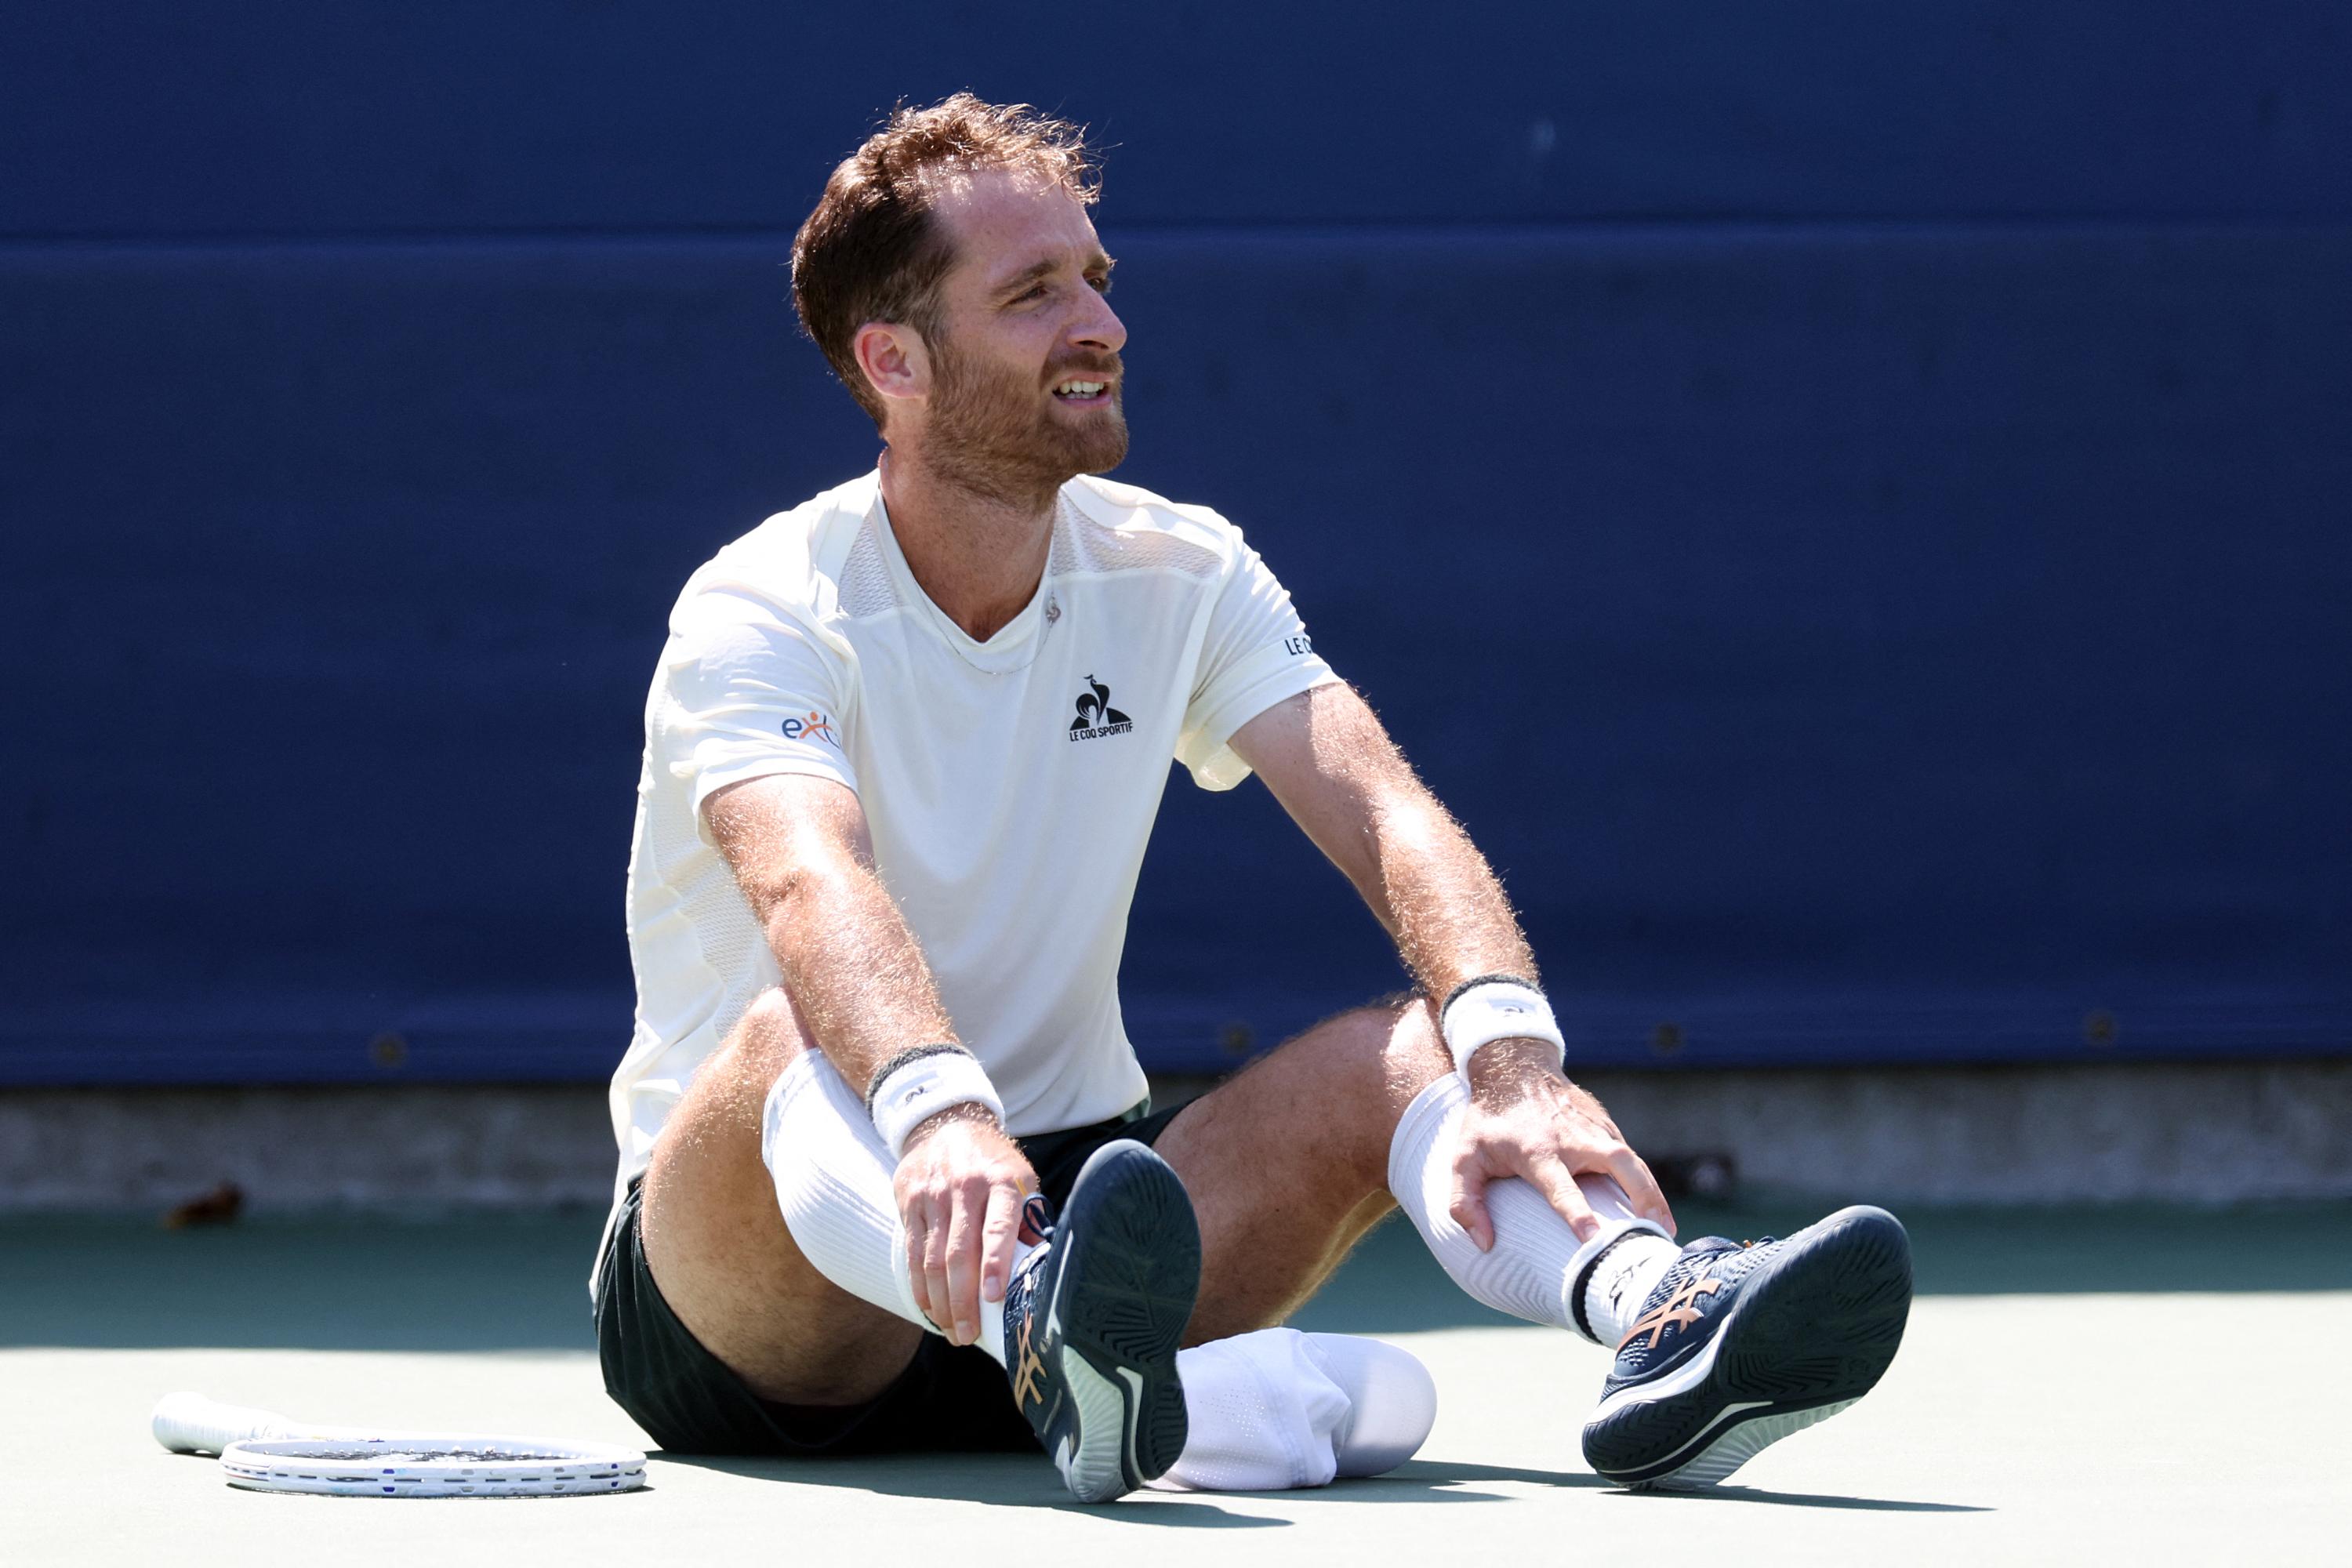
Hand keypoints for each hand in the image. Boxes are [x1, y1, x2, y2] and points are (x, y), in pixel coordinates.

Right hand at [893, 1104, 1037, 1345]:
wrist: (947, 1124)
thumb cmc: (995, 1165)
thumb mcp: (1022, 1181)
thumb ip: (1027, 1223)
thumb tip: (1037, 1273)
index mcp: (1003, 1181)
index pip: (998, 1226)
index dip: (995, 1264)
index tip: (993, 1299)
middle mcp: (965, 1186)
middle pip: (959, 1252)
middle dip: (963, 1301)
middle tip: (968, 1336)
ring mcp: (933, 1194)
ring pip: (932, 1259)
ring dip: (940, 1302)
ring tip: (952, 1331)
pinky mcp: (909, 1202)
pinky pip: (913, 1253)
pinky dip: (920, 1286)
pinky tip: (930, 1308)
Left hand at [1448, 1038, 1676, 1249]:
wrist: (1513, 1067)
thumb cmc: (1488, 1121)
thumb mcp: (1463, 1157)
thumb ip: (1464, 1202)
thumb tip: (1484, 1244)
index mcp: (1537, 1151)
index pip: (1561, 1186)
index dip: (1577, 1213)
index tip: (1594, 1239)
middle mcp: (1572, 1139)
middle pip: (1618, 1164)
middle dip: (1641, 1196)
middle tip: (1655, 1232)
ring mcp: (1593, 1129)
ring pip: (1634, 1161)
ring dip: (1653, 1193)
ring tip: (1665, 1230)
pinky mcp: (1605, 1125)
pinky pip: (1630, 1157)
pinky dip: (1645, 1181)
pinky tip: (1653, 1209)